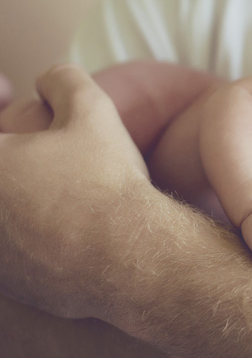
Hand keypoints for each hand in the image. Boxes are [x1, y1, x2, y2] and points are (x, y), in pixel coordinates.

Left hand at [0, 64, 149, 318]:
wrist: (130, 257)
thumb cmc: (106, 181)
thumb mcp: (94, 112)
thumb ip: (65, 81)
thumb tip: (49, 78)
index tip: (11, 93)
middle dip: (13, 149)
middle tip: (38, 142)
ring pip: (5, 208)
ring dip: (19, 189)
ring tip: (59, 178)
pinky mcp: (9, 281)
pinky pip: (12, 244)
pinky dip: (28, 227)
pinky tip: (68, 219)